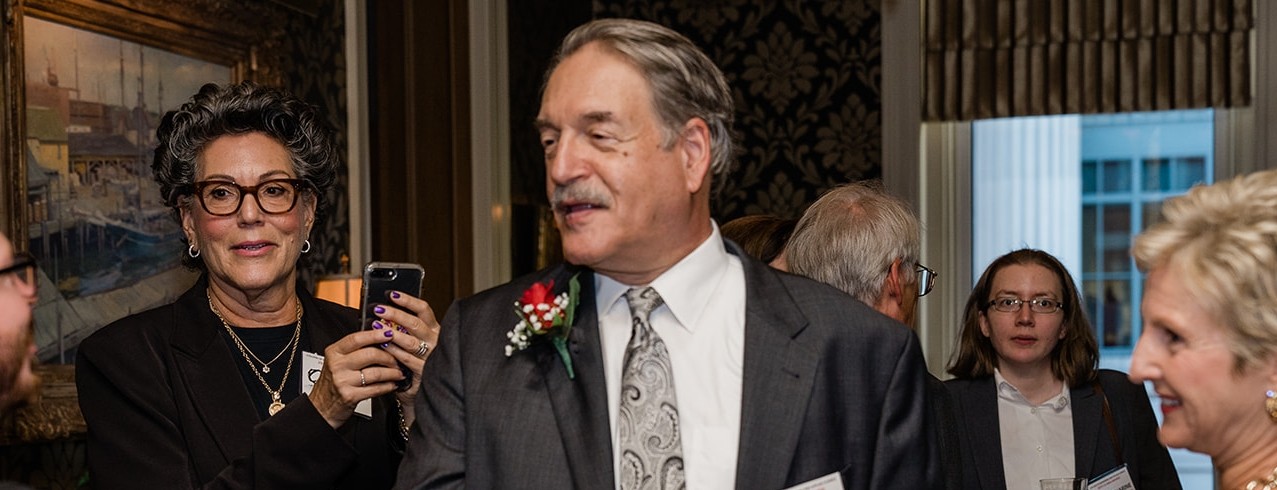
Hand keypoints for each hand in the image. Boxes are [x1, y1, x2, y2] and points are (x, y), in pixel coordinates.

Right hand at [307, 327, 404, 428]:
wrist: (321, 406)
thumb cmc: (333, 381)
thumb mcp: (338, 361)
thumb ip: (355, 349)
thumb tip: (380, 337)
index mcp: (334, 352)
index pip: (356, 339)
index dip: (375, 335)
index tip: (389, 333)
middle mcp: (337, 365)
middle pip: (370, 354)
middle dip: (389, 357)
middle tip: (397, 359)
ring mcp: (343, 381)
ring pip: (376, 373)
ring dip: (392, 373)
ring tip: (398, 373)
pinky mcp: (350, 396)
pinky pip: (376, 389)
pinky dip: (388, 386)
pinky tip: (392, 384)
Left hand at [371, 290, 439, 425]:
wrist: (423, 388)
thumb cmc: (416, 360)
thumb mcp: (414, 339)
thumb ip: (405, 327)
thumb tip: (385, 310)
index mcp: (434, 329)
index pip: (424, 309)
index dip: (408, 300)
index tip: (392, 294)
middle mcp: (435, 340)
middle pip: (416, 323)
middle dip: (396, 314)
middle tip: (379, 309)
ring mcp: (431, 356)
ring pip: (410, 341)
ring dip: (392, 333)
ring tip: (377, 326)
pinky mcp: (425, 371)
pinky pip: (407, 359)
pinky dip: (393, 352)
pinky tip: (382, 346)